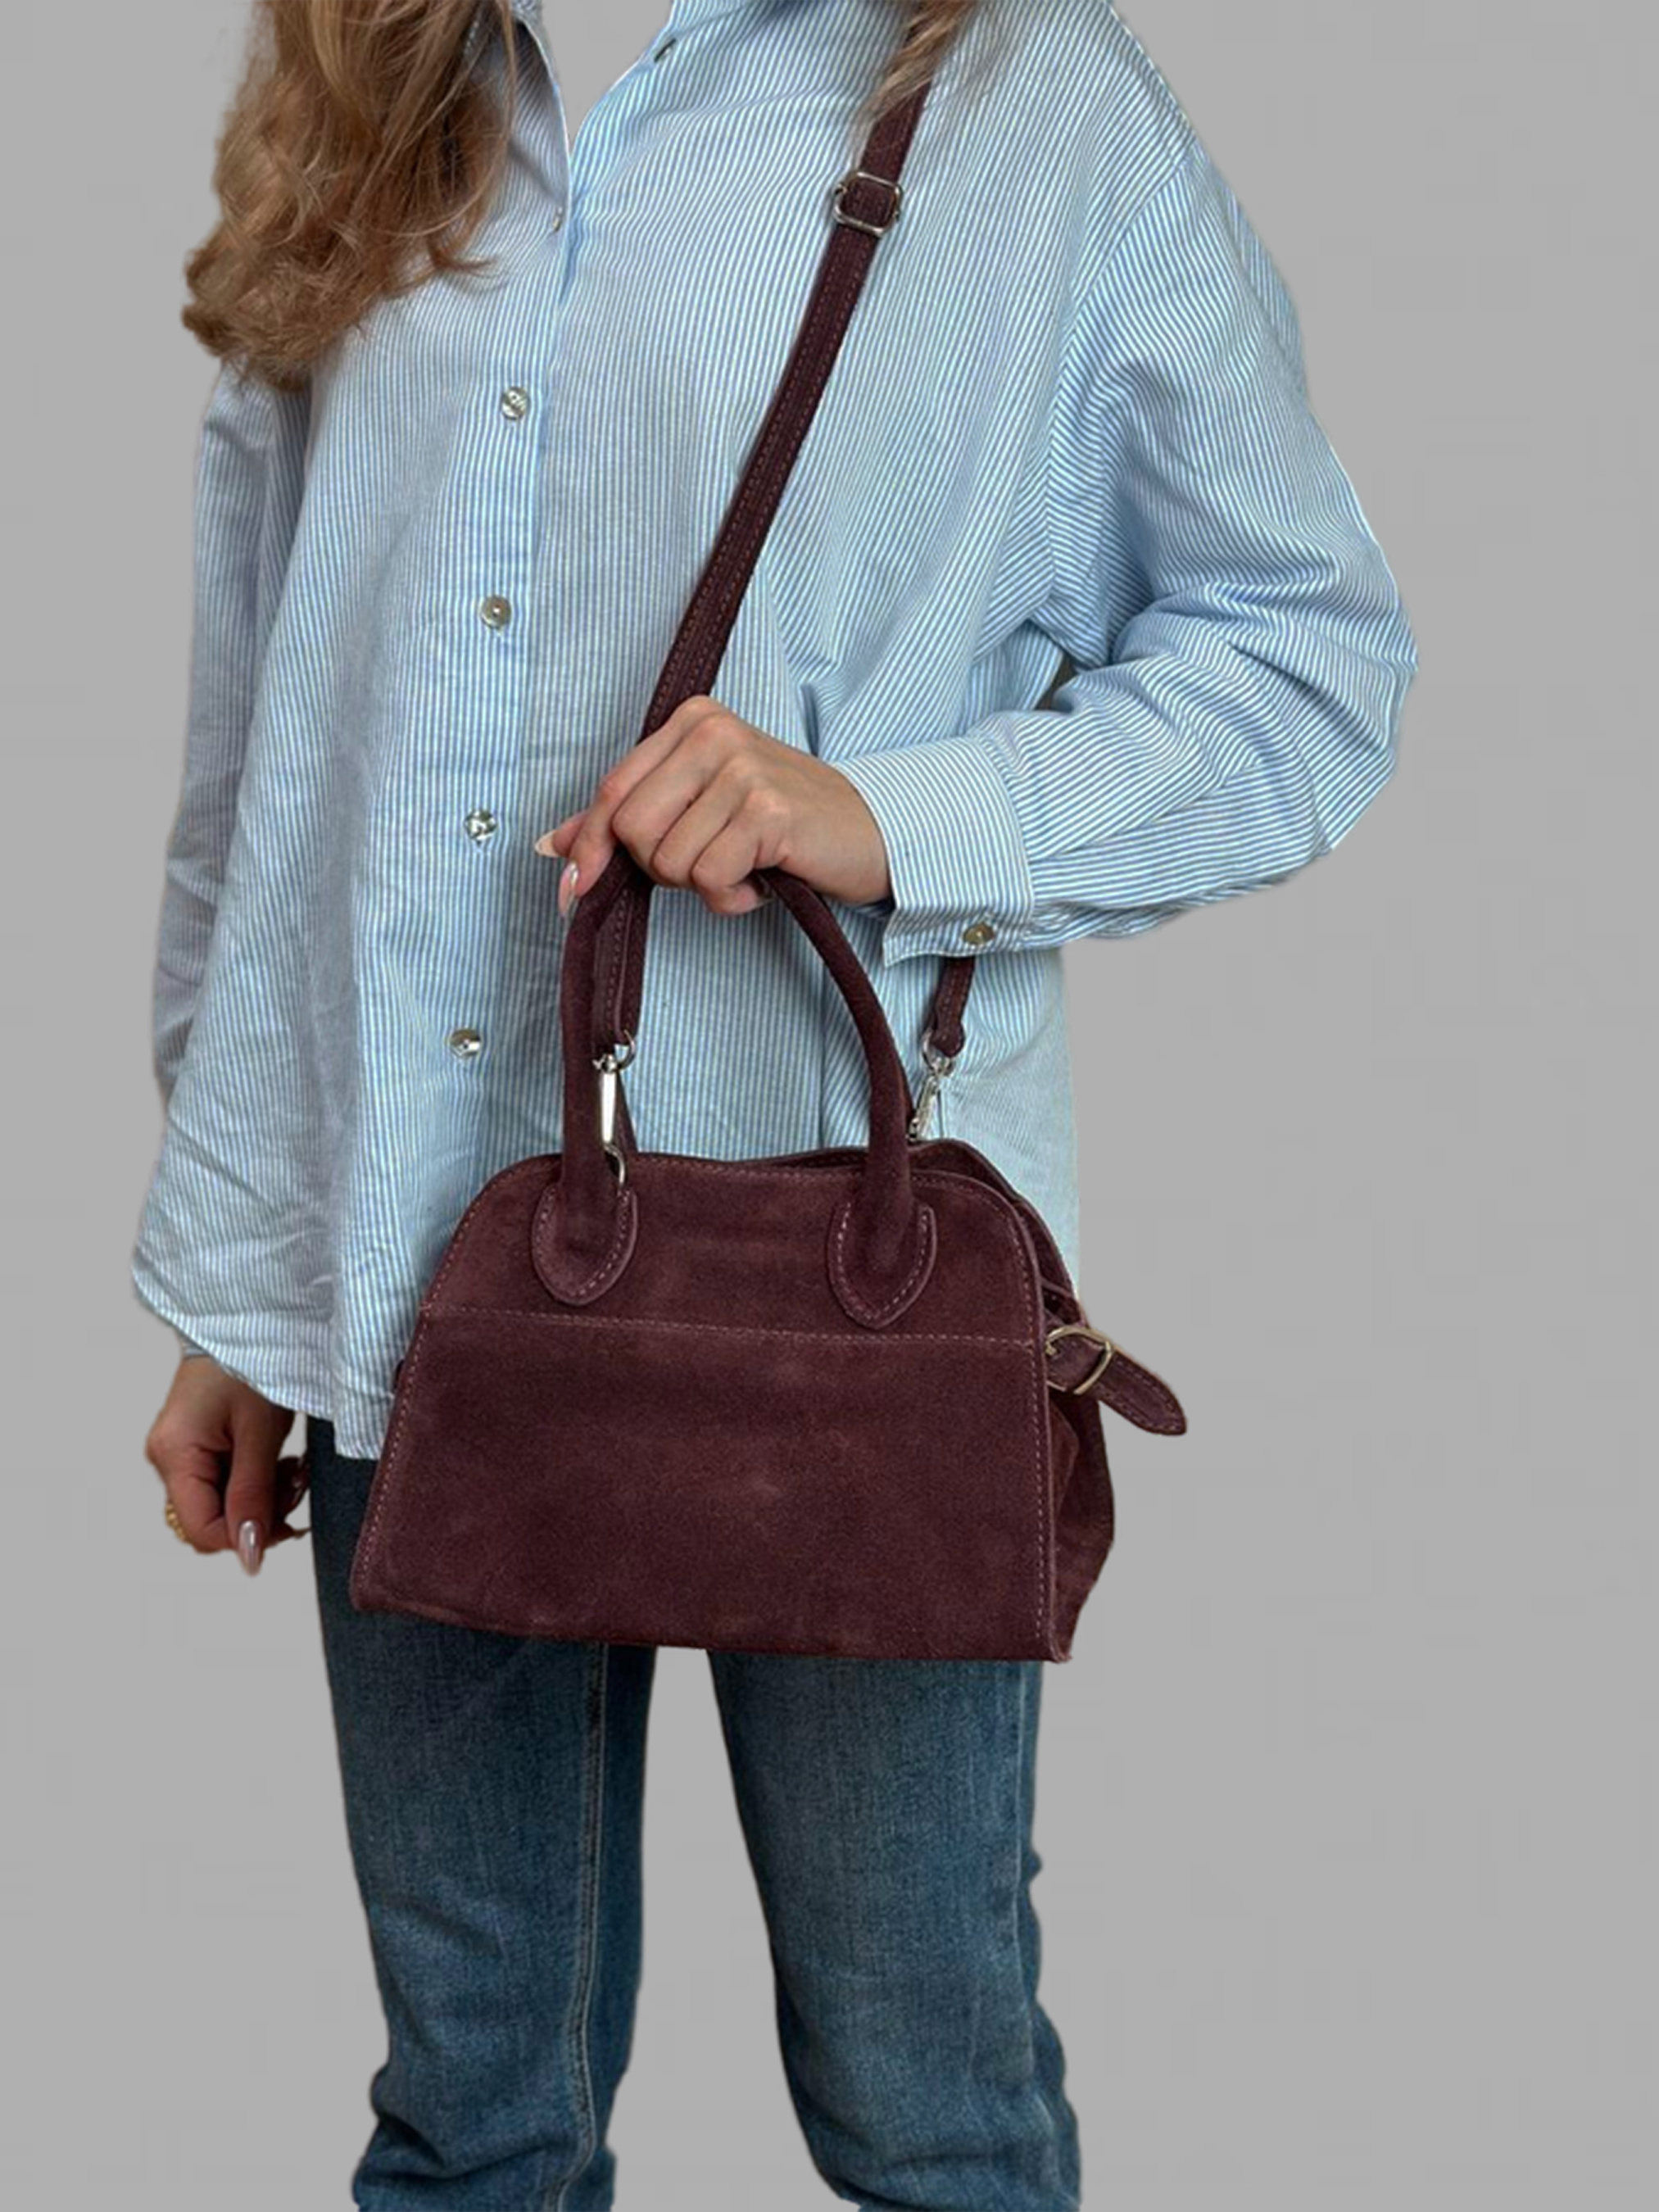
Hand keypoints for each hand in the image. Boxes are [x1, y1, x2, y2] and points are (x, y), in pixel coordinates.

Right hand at [144, 1357, 307, 1575]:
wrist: (248, 1319)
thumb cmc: (254, 1363)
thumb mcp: (262, 1433)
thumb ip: (253, 1495)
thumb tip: (249, 1555)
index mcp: (175, 1454)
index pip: (200, 1530)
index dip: (243, 1537)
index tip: (289, 1523)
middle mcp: (168, 1457)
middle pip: (210, 1520)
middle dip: (257, 1514)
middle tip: (293, 1481)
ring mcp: (180, 1452)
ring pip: (220, 1504)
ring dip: (262, 1497)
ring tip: (291, 1466)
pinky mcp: (195, 1445)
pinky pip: (224, 1483)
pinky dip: (255, 1481)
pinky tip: (278, 1460)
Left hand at [534, 696, 892, 916]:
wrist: (871, 833)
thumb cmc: (782, 824)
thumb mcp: (702, 807)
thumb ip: (629, 817)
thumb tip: (552, 845)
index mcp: (691, 719)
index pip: (613, 791)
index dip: (589, 849)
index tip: (575, 887)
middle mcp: (713, 732)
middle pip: (632, 830)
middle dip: (661, 868)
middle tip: (708, 863)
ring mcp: (742, 768)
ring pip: (669, 861)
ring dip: (703, 885)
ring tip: (743, 868)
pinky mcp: (767, 812)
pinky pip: (708, 878)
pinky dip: (730, 898)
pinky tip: (760, 879)